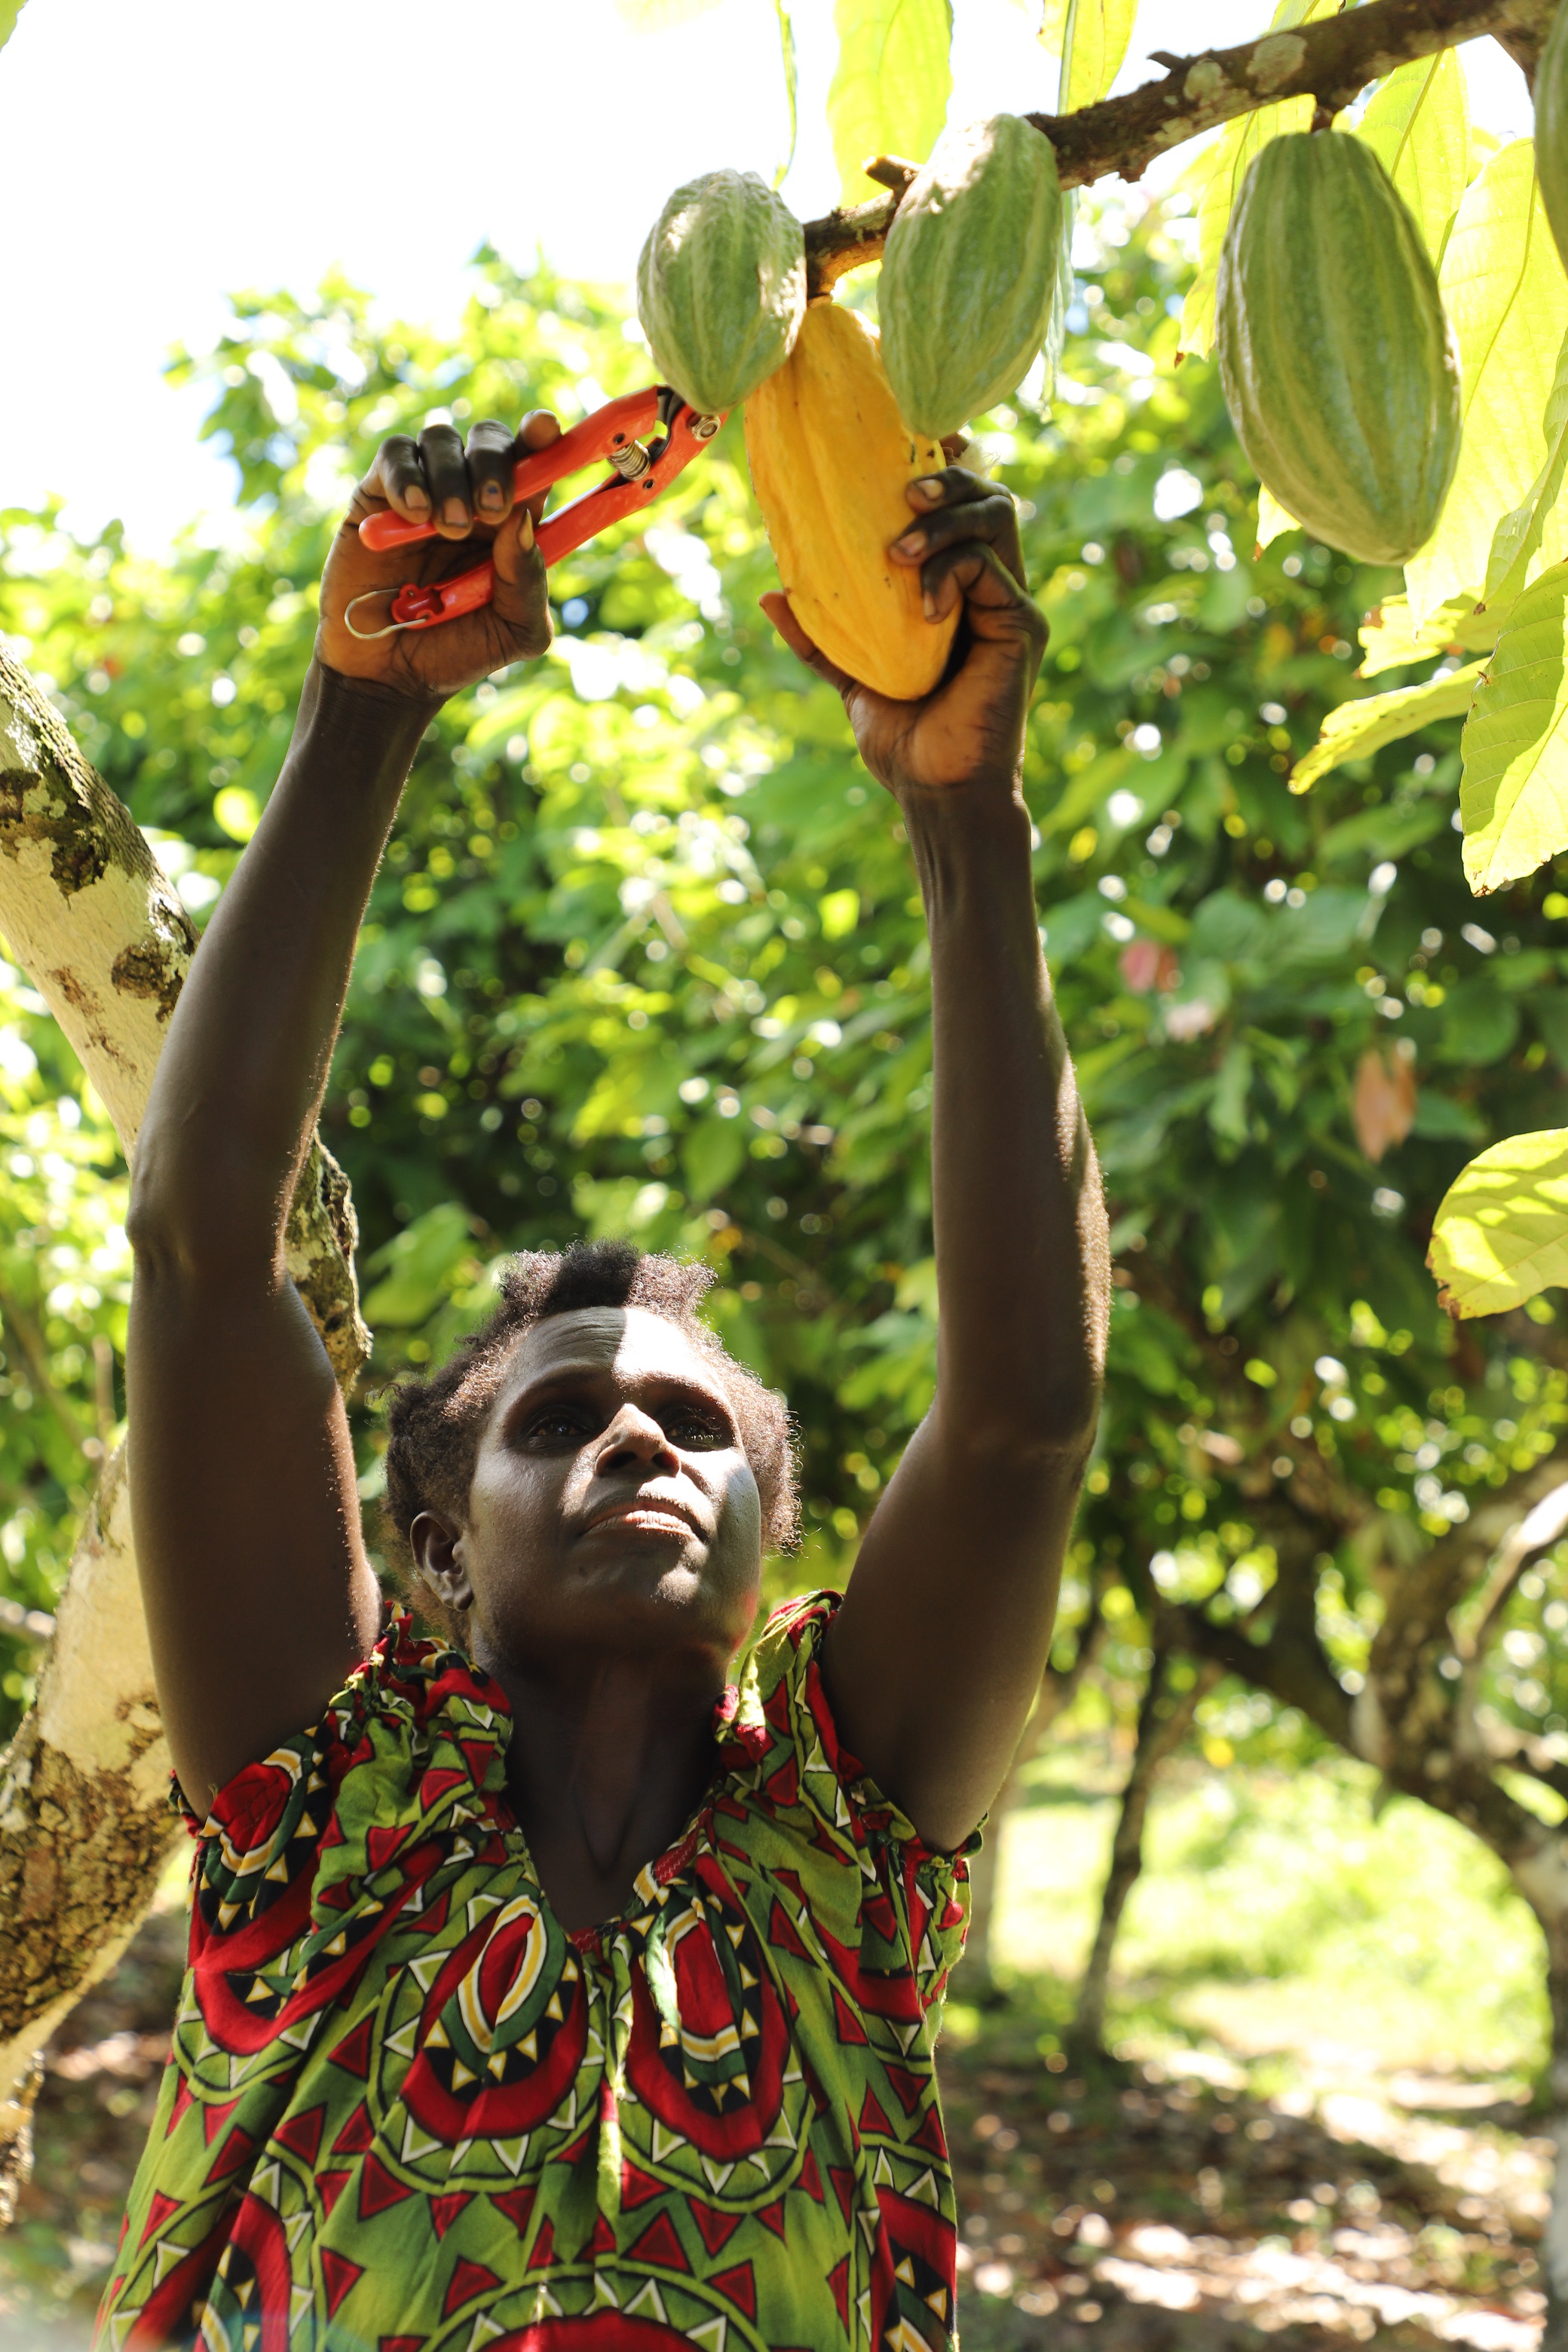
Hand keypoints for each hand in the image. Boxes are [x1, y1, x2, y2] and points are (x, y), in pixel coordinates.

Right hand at [317, 412, 560, 701]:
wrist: (390, 674)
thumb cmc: (459, 651)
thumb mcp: (515, 630)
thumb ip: (529, 581)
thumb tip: (523, 519)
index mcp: (515, 519)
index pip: (536, 461)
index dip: (542, 437)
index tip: (543, 429)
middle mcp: (472, 493)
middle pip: (489, 437)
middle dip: (495, 463)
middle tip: (491, 511)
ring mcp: (425, 488)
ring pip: (441, 438)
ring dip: (451, 478)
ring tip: (446, 529)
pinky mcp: (377, 494)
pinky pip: (394, 454)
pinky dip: (408, 477)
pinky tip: (414, 515)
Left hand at [760, 469, 1045, 803]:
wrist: (936, 790)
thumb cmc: (904, 739)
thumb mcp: (852, 676)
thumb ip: (820, 635)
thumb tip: (771, 594)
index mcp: (958, 589)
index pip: (961, 506)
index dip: (941, 468)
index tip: (899, 453)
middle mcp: (991, 586)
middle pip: (986, 494)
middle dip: (946, 477)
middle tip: (902, 492)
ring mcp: (1011, 602)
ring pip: (997, 515)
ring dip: (946, 518)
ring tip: (900, 551)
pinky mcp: (1022, 623)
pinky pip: (989, 566)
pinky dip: (951, 572)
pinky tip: (924, 610)